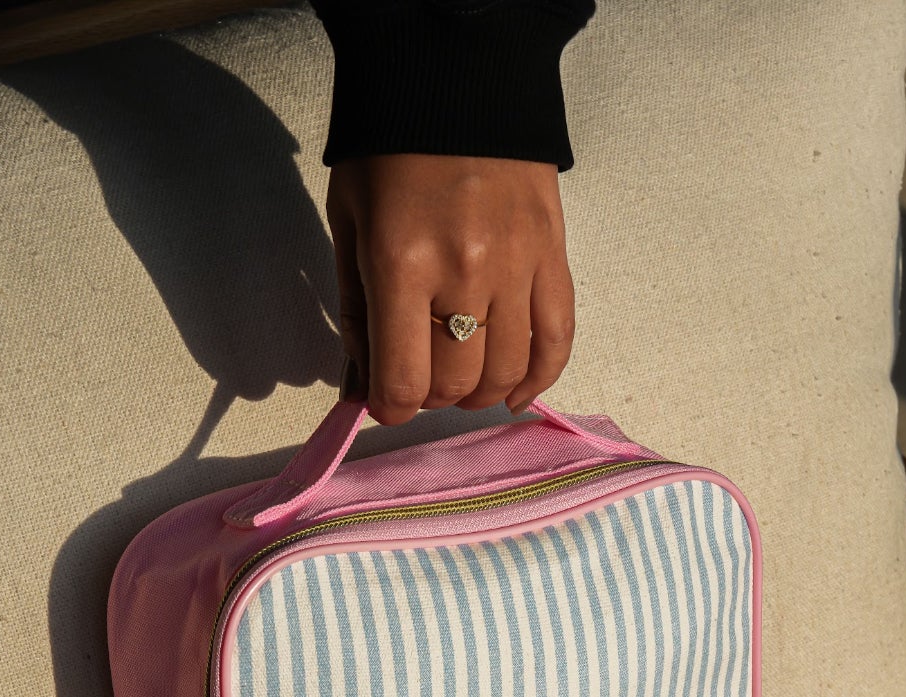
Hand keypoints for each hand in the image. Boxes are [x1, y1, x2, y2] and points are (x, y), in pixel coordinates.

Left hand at [327, 153, 575, 424]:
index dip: (392, 408)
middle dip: (432, 396)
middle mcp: (463, 272)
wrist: (454, 79)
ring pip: (504, 371)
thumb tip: (363, 389)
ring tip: (463, 382)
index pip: (404, 379)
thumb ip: (357, 314)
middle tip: (421, 378)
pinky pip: (555, 339)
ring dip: (480, 394)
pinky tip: (516, 393)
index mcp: (400, 263)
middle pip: (455, 381)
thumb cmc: (388, 152)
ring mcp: (516, 266)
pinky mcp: (552, 256)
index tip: (387, 403)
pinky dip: (538, 378)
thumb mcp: (349, 226)